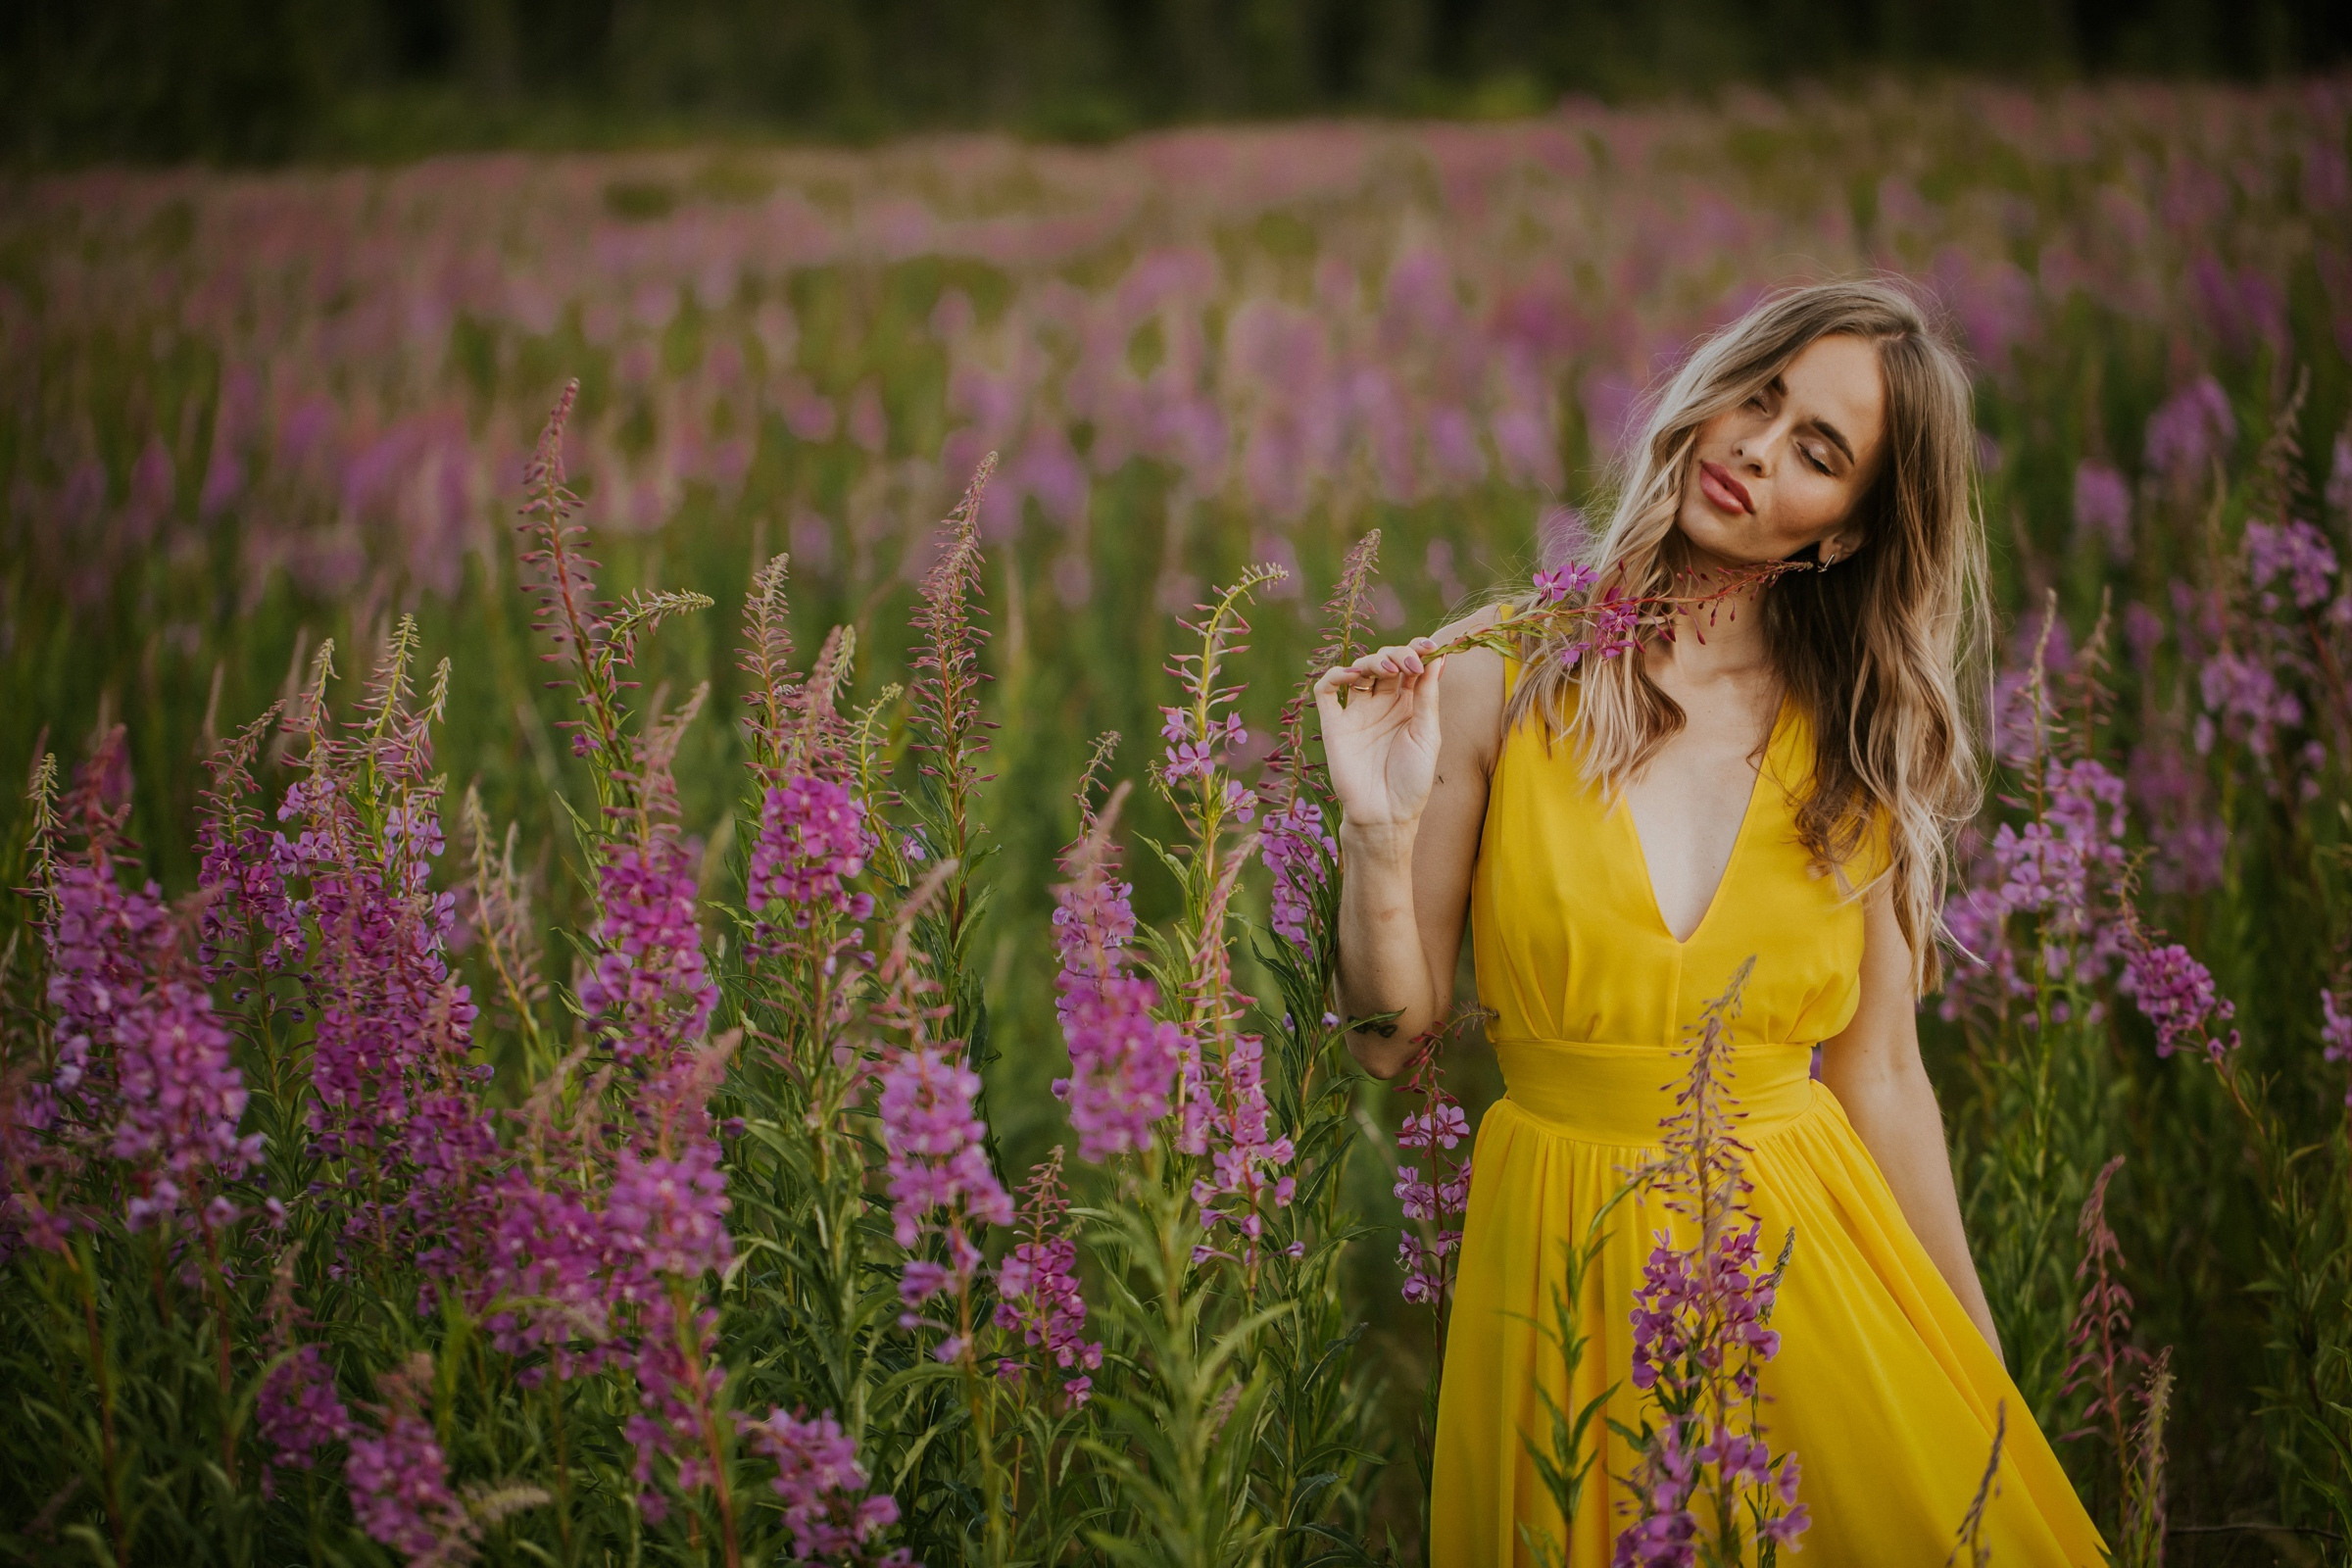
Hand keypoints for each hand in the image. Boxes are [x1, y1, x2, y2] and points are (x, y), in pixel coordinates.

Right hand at [1313, 637, 1445, 830]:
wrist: (1387, 815)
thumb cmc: (1413, 780)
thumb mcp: (1427, 735)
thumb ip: (1428, 696)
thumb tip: (1438, 657)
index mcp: (1408, 706)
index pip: (1410, 666)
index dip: (1417, 651)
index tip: (1429, 646)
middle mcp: (1382, 705)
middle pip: (1385, 662)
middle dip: (1397, 654)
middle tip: (1409, 663)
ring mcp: (1357, 713)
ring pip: (1358, 670)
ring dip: (1371, 660)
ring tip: (1386, 668)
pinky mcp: (1334, 725)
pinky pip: (1325, 691)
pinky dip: (1334, 676)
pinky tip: (1351, 676)